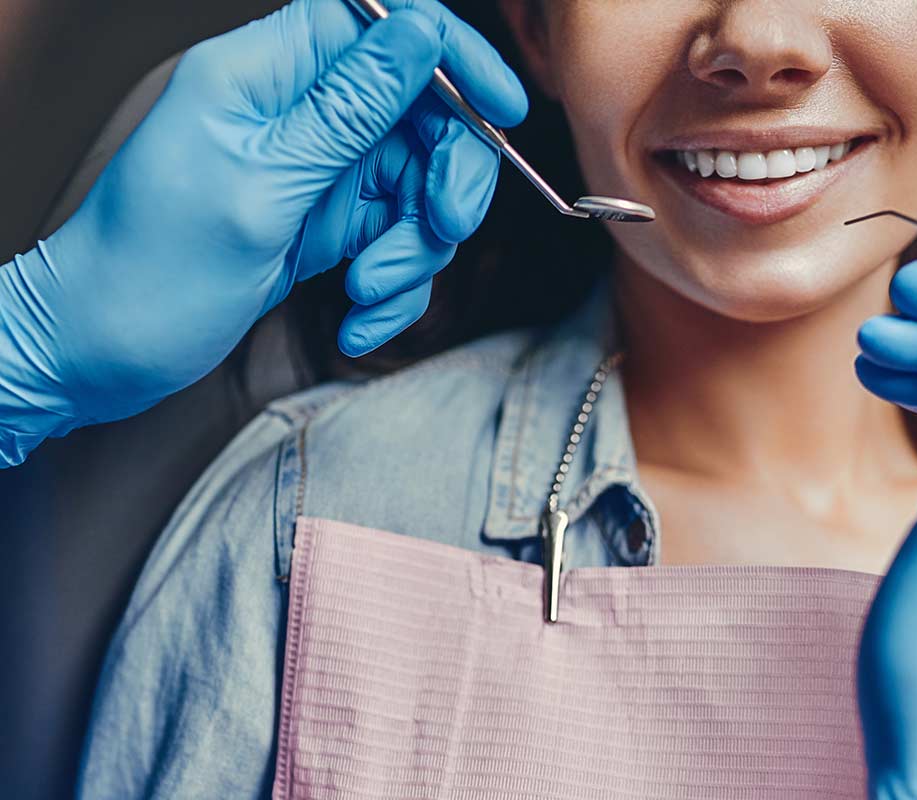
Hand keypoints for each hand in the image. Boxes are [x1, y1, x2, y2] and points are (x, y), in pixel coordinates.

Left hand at [0, 0, 526, 465]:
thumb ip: (348, 109)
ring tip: (367, 292)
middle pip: (421, 115)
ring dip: (413, 251)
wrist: (104, 351)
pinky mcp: (327, 223)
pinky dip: (393, 287)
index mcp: (266, 74)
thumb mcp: (259, 186)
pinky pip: (396, 241)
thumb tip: (421, 35)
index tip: (501, 111)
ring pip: (418, 189)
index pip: (382, 24)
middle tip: (442, 228)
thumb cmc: (151, 268)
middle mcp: (300, 114)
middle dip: (445, 179)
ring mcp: (318, 171)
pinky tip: (358, 321)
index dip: (452, 56)